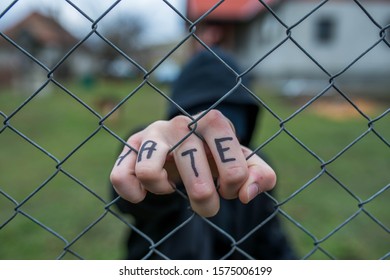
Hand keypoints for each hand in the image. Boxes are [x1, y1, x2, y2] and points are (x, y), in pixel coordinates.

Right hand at [110, 109, 275, 216]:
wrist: (184, 142)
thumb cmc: (214, 155)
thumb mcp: (242, 161)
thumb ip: (259, 175)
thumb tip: (247, 194)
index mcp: (214, 122)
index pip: (232, 164)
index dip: (233, 184)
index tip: (229, 189)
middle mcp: (181, 123)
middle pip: (194, 173)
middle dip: (205, 201)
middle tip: (207, 203)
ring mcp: (153, 133)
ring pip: (149, 172)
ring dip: (164, 191)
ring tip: (171, 189)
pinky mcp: (131, 147)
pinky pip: (121, 175)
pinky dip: (133, 192)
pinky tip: (144, 193)